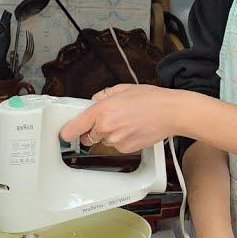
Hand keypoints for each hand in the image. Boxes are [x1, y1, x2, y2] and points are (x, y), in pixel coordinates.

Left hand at [59, 84, 179, 152]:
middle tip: (106, 122)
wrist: (172, 113)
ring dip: (109, 135)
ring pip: (104, 141)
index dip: (67, 131)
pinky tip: (133, 130)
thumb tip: (96, 100)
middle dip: (92, 131)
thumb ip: (104, 94)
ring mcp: (116, 140)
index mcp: (102, 109)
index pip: (74, 126)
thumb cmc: (152, 99)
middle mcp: (106, 127)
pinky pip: (117, 147)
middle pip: (87, 136)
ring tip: (126, 123)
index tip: (64, 133)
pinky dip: (122, 141)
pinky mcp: (127, 149)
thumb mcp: (124, 88)